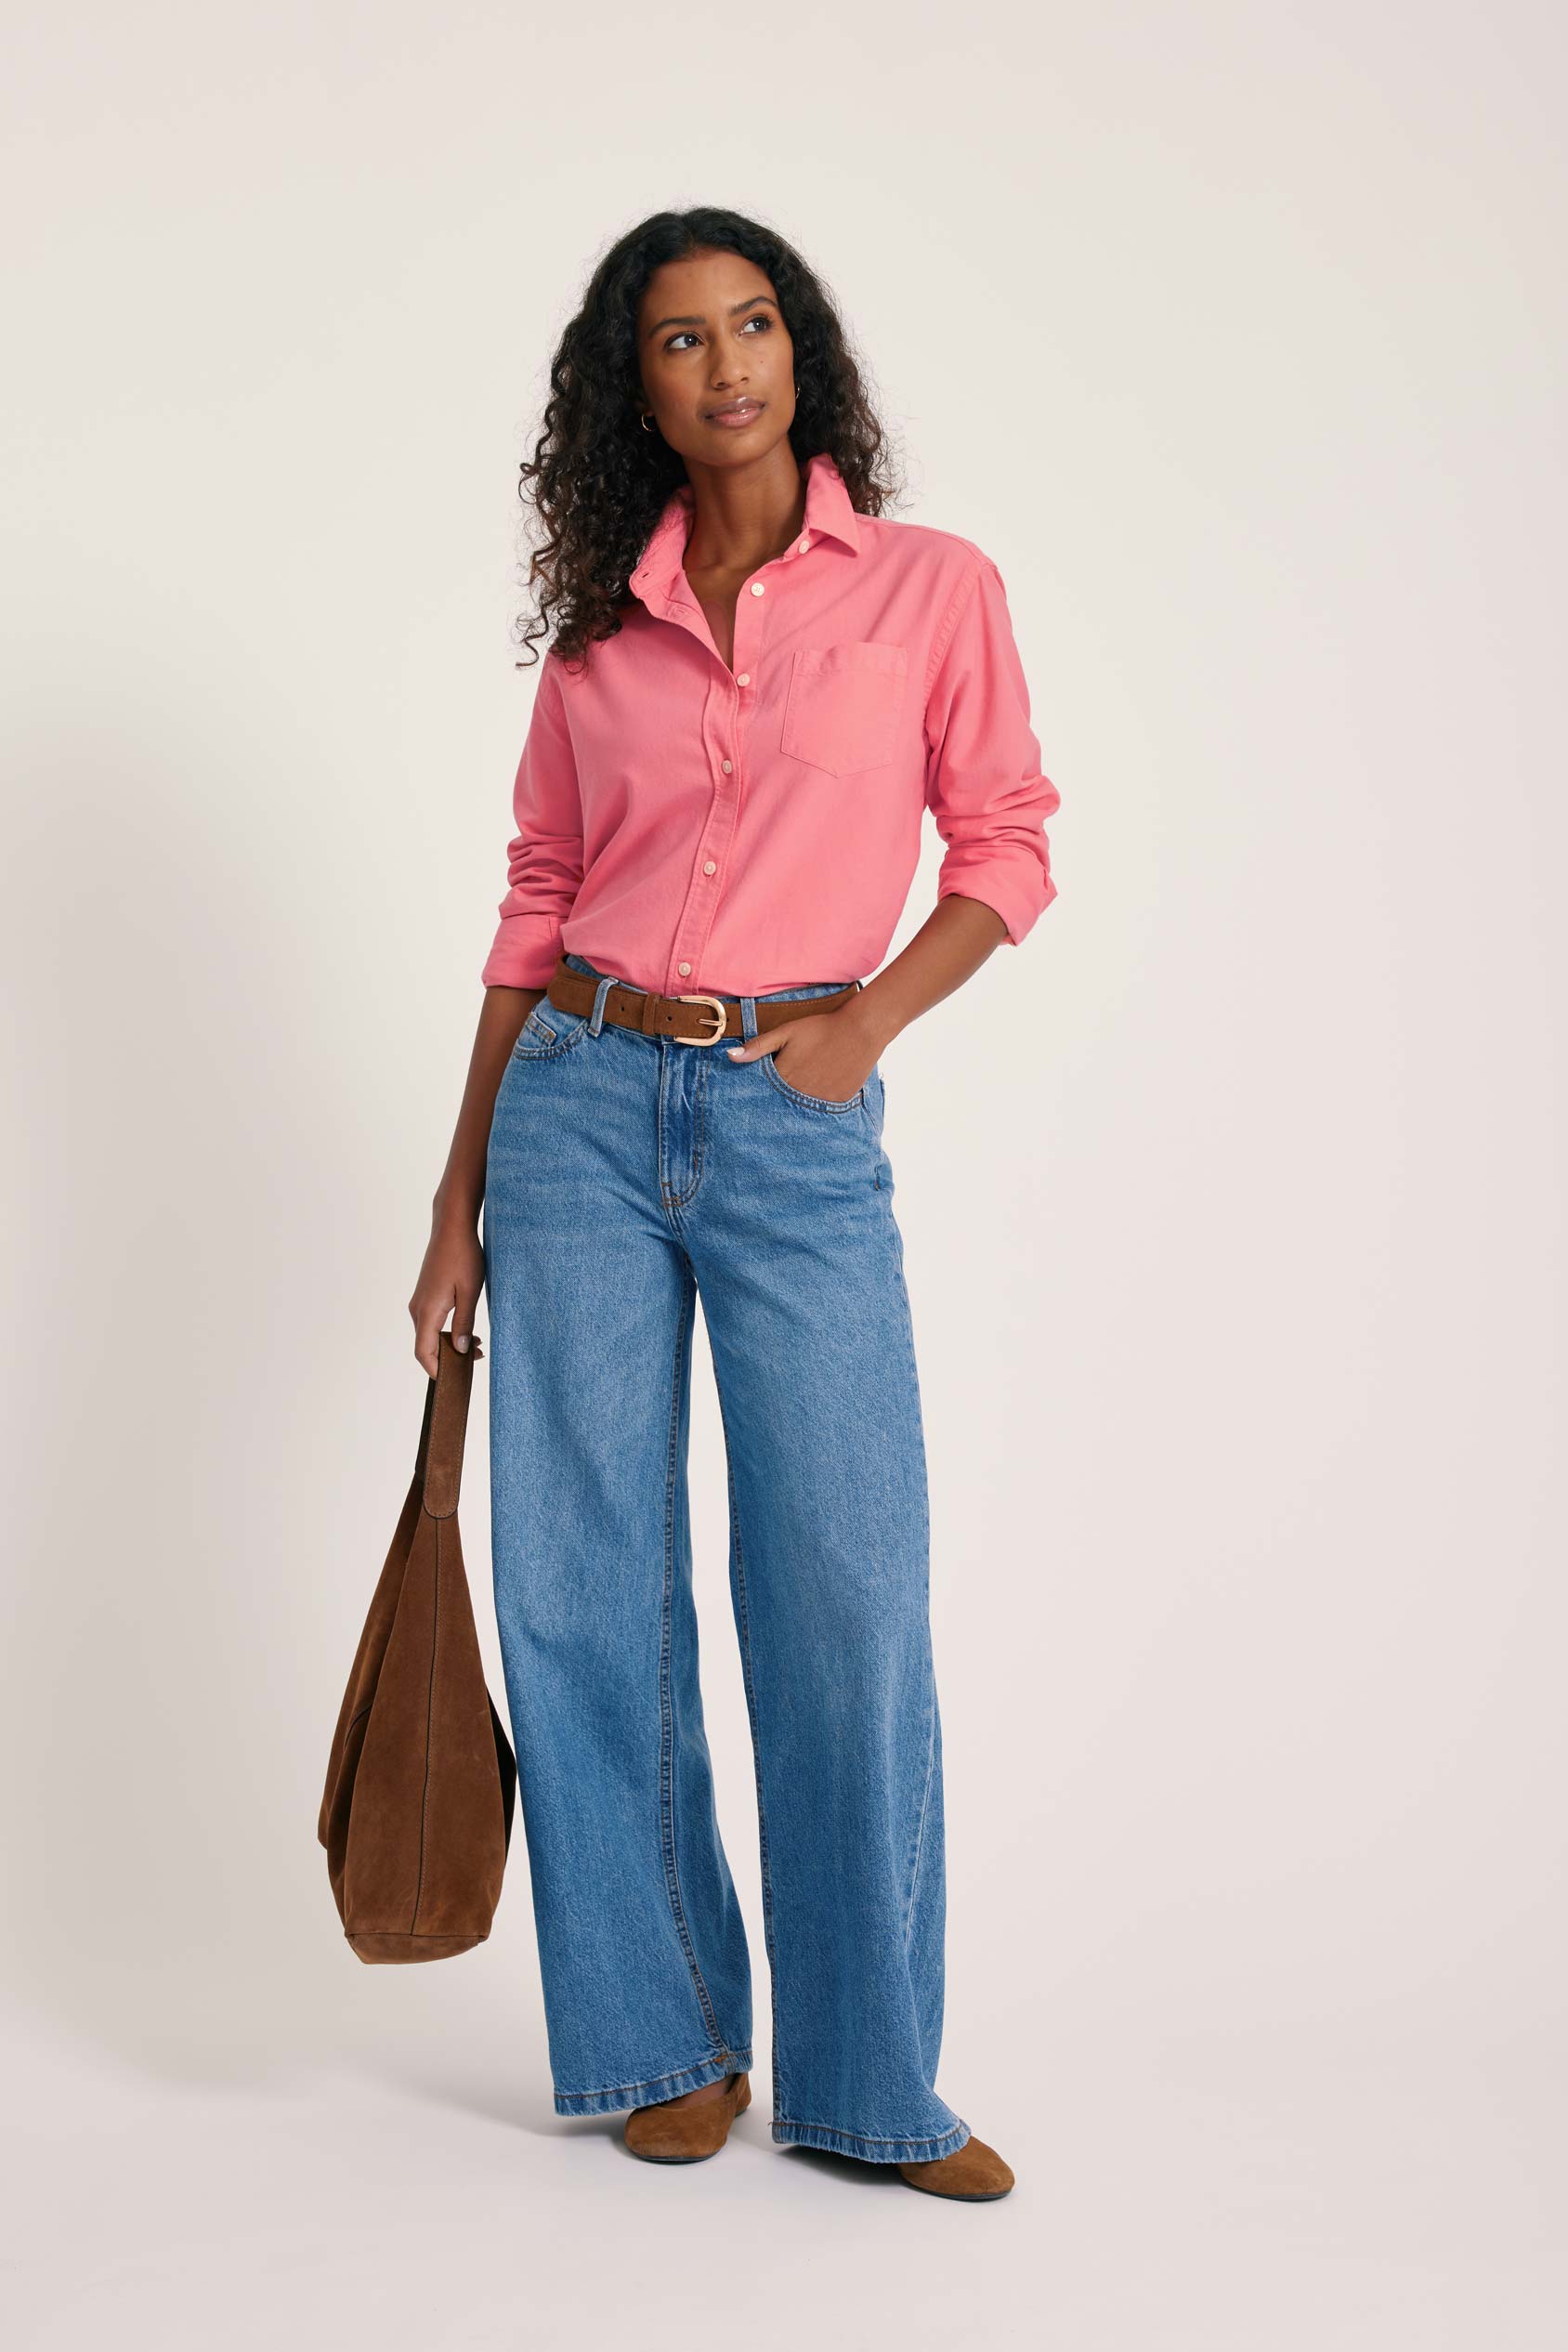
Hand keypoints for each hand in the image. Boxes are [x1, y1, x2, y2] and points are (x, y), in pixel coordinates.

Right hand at [408, 1213, 484, 1376]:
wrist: (451, 1228)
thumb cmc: (463, 1256)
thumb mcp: (470, 1292)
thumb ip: (464, 1323)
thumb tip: (459, 1350)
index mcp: (427, 1311)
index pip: (423, 1353)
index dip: (436, 1371)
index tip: (454, 1380)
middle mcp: (417, 1309)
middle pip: (425, 1347)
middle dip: (448, 1359)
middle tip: (476, 1360)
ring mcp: (419, 1302)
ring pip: (429, 1335)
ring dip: (449, 1345)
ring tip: (477, 1346)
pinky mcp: (425, 1296)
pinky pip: (431, 1323)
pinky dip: (446, 1333)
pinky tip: (466, 1331)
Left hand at [725, 1001, 879, 1104]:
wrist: (860, 1031)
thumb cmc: (821, 1028)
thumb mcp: (786, 1032)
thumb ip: (758, 1047)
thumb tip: (730, 1057)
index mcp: (784, 1076)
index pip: (762, 1093)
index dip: (757, 1094)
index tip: (749, 1100)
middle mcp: (799, 1093)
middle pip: (779, 1105)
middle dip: (773, 1105)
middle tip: (771, 1107)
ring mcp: (819, 1100)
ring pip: (799, 1111)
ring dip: (794, 1108)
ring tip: (794, 1104)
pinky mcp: (836, 1102)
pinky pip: (820, 1112)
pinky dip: (814, 1108)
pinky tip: (813, 1099)